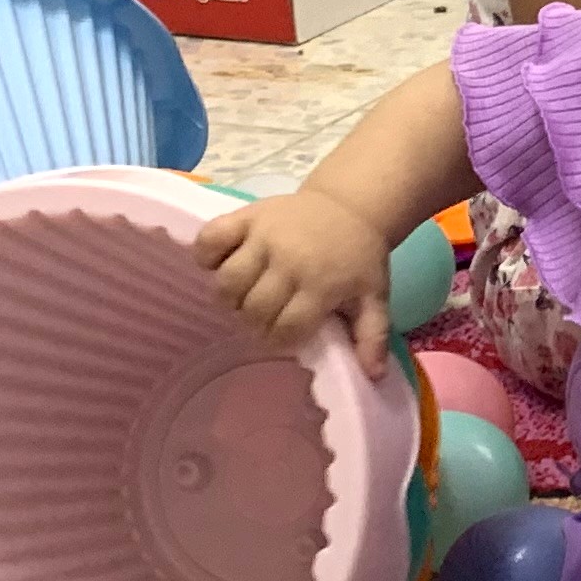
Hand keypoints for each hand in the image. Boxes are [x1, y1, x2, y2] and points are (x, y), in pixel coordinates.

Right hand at [196, 190, 395, 371]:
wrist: (352, 204)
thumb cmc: (359, 256)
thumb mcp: (374, 296)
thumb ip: (371, 335)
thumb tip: (373, 376)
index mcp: (321, 284)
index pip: (285, 328)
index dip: (279, 340)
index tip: (280, 337)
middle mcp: (290, 260)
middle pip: (253, 307)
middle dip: (253, 322)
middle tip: (260, 319)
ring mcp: (264, 235)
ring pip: (227, 280)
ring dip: (228, 297)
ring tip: (241, 297)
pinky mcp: (246, 215)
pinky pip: (210, 239)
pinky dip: (206, 256)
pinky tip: (220, 265)